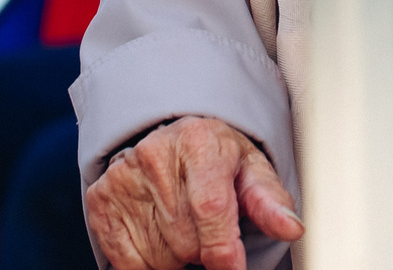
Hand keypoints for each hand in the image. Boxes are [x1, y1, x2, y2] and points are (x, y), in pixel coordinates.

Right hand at [84, 115, 302, 269]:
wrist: (170, 136)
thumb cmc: (217, 157)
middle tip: (207, 226)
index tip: (232, 268)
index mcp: (199, 141)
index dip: (223, 250)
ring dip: (176, 256)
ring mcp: (123, 178)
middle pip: (187, 241)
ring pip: (159, 256)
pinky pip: (128, 263)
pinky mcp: (101, 201)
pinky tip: (158, 233)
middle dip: (203, 248)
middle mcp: (155, 154)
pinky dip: (148, 261)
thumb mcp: (250, 168)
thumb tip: (291, 226)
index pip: (210, 208)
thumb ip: (270, 200)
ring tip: (183, 225)